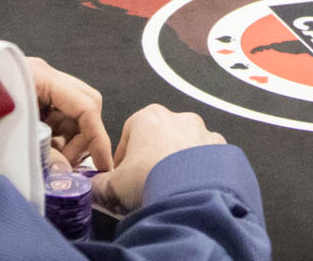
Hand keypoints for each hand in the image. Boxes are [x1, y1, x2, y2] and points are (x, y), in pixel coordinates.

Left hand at [27, 56, 113, 169]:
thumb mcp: (10, 132)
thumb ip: (41, 153)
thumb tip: (65, 172)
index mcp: (41, 77)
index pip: (85, 106)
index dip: (97, 138)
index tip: (103, 164)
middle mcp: (44, 76)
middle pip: (85, 104)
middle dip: (85, 136)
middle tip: (70, 163)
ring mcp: (39, 83)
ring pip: (72, 111)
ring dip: (70, 137)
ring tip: (55, 160)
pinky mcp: (32, 93)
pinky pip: (56, 113)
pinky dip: (57, 134)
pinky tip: (46, 149)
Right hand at [91, 105, 226, 211]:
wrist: (190, 194)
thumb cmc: (149, 180)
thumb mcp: (113, 185)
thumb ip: (98, 184)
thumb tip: (92, 188)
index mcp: (148, 117)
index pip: (129, 134)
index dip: (124, 158)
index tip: (122, 176)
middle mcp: (177, 117)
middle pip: (159, 138)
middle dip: (152, 158)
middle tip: (147, 184)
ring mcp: (202, 130)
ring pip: (184, 145)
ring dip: (178, 162)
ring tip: (171, 187)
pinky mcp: (221, 147)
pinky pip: (208, 156)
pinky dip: (200, 169)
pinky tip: (192, 187)